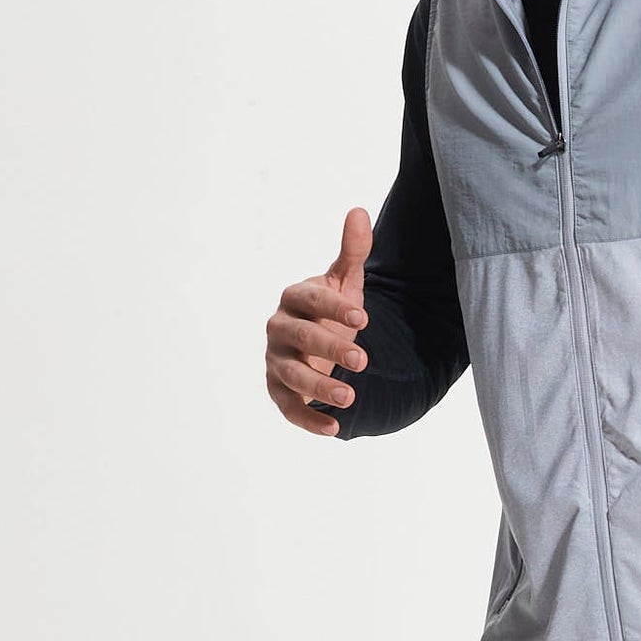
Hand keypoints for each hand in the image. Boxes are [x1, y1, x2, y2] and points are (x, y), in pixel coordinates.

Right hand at [266, 207, 372, 433]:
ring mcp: (276, 360)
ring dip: (319, 386)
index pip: (311, 300)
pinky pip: (288, 406)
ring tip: (350, 397)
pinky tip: (334, 429)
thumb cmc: (333, 311)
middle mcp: (279, 328)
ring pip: (292, 374)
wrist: (323, 343)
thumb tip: (358, 211)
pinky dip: (308, 419)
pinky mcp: (278, 389)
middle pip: (300, 338)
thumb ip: (352, 252)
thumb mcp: (345, 282)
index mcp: (294, 298)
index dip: (334, 307)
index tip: (364, 315)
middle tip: (363, 359)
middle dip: (330, 348)